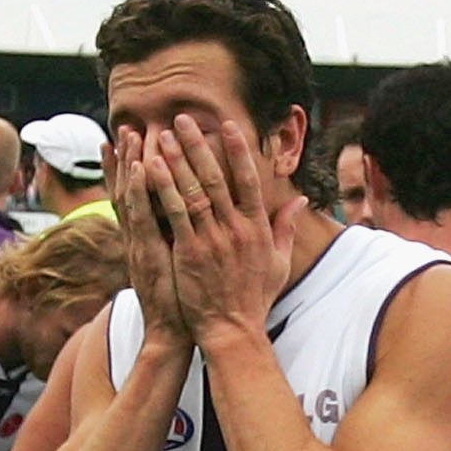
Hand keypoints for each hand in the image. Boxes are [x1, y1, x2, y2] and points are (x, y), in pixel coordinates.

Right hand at [113, 127, 188, 344]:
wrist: (173, 335)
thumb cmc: (185, 303)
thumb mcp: (182, 267)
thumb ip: (185, 242)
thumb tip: (195, 223)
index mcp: (148, 240)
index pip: (138, 198)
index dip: (133, 170)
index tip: (134, 142)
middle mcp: (139, 238)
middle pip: (129, 191)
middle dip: (126, 159)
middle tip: (126, 127)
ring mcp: (139, 244)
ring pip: (131, 197)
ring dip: (129, 164)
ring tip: (128, 135)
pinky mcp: (146, 253)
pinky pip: (141, 216)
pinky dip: (138, 190)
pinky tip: (140, 167)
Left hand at [150, 116, 300, 349]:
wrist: (233, 331)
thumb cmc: (254, 299)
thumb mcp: (278, 262)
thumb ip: (286, 227)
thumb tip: (300, 199)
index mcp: (257, 229)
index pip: (249, 179)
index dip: (237, 150)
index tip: (226, 125)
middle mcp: (236, 230)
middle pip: (216, 178)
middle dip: (198, 145)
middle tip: (183, 119)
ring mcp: (212, 241)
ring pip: (192, 191)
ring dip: (176, 160)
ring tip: (162, 135)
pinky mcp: (189, 253)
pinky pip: (174, 214)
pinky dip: (162, 189)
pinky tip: (149, 169)